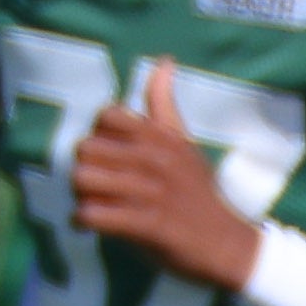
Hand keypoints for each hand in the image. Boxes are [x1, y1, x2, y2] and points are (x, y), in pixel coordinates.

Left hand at [69, 60, 263, 292]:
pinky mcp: (148, 226)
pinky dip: (83, 220)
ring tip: (90, 203)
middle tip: (93, 186)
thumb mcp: (185, 143)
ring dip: (79, 195)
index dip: (98, 136)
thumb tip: (164, 60)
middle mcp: (155, 159)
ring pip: (84, 179)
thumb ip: (165, 104)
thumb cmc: (199, 194)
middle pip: (86, 148)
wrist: (227, 246)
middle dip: (82, 169)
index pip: (107, 116)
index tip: (106, 156)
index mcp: (161, 137)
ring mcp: (151, 192)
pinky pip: (95, 215)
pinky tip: (89, 224)